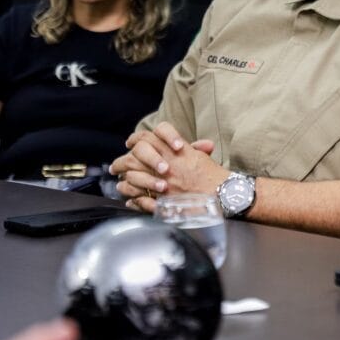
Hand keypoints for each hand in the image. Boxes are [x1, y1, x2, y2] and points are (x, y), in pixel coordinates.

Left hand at [111, 123, 226, 212]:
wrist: (223, 194)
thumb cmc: (213, 175)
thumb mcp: (199, 156)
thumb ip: (187, 147)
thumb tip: (177, 144)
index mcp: (175, 151)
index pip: (149, 137)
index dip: (136, 139)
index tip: (130, 143)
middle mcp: (167, 165)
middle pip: (136, 156)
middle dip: (123, 160)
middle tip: (116, 166)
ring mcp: (164, 184)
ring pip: (135, 177)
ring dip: (125, 179)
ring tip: (119, 183)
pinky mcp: (164, 201)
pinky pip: (141, 198)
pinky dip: (133, 199)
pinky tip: (130, 199)